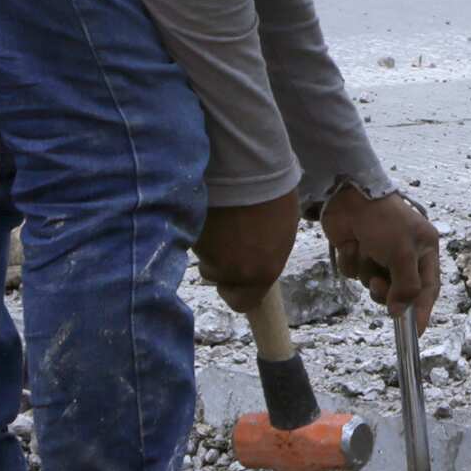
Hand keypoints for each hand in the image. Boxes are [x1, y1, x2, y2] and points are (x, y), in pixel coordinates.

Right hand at [194, 191, 304, 312]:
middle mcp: (231, 271)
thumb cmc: (273, 195)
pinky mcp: (188, 235)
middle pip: (217, 279)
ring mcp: (207, 253)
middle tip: (228, 240)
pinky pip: (192, 237)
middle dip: (220, 265)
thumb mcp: (282, 235)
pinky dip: (199, 227)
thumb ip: (266, 258)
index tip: (236, 280)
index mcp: (260, 274)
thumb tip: (256, 262)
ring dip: (210, 244)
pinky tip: (210, 208)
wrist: (245, 168)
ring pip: (204, 256)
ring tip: (222, 217)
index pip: (242, 302)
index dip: (238, 291)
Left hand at [323, 184, 440, 333]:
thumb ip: (406, 286)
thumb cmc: (384, 220)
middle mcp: (404, 254)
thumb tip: (401, 312)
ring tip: (365, 252)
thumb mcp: (402, 253)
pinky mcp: (358, 253)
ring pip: (373, 283)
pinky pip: (354, 272)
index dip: (423, 310)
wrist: (348, 196)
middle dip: (385, 290)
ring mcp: (380, 255)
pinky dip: (351, 262)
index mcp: (424, 250)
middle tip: (377, 283)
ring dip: (366, 272)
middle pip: (398, 291)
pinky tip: (351, 244)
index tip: (416, 332)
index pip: (429, 288)